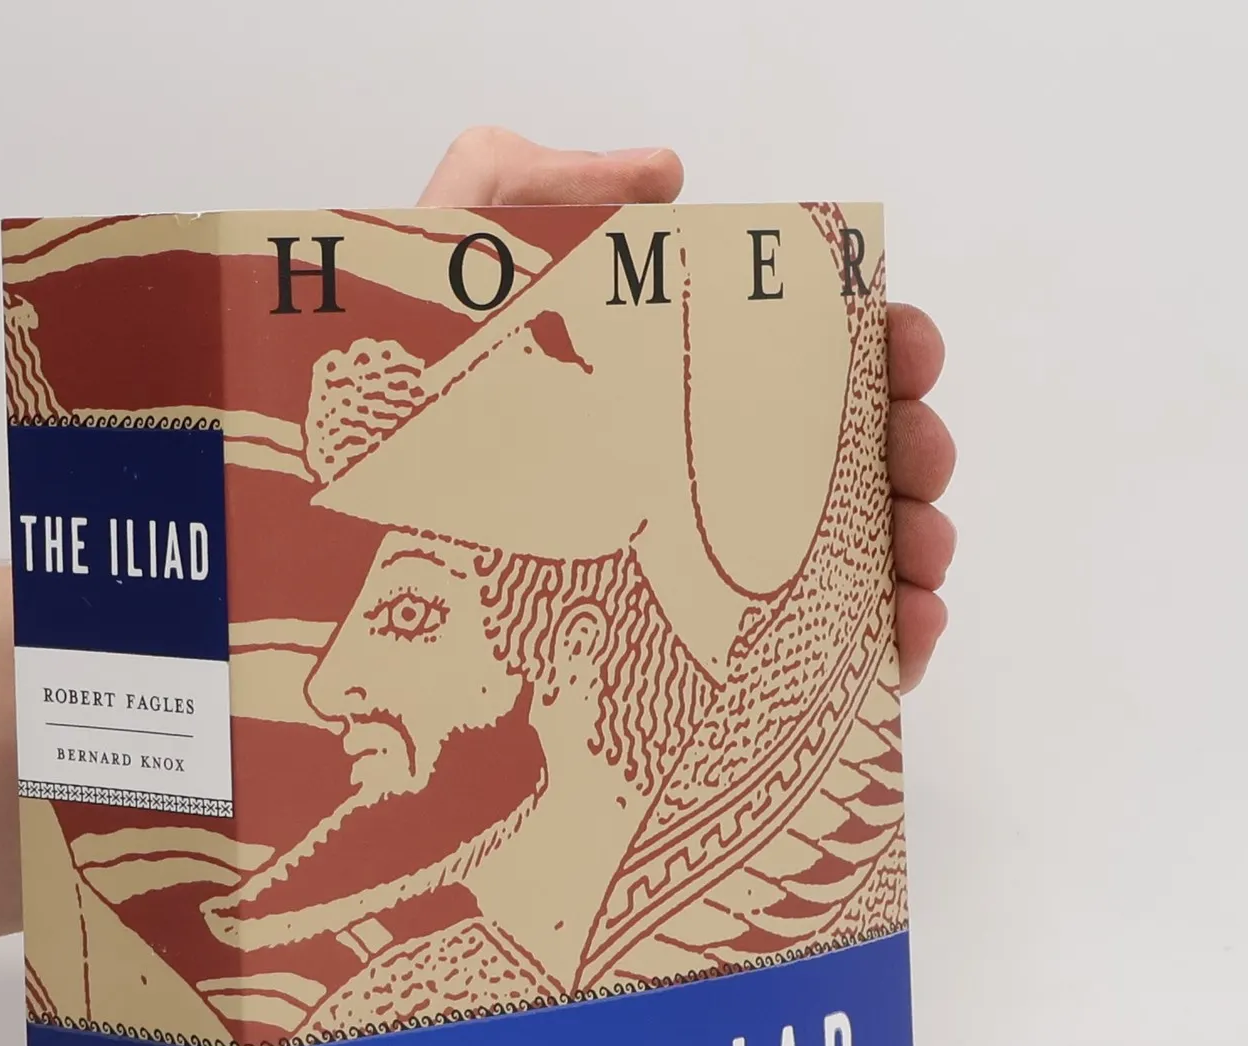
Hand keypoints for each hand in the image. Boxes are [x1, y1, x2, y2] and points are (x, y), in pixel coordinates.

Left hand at [421, 128, 955, 691]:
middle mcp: (701, 479)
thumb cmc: (384, 426)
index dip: (881, 341)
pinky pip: (818, 661)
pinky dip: (885, 644)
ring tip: (920, 556)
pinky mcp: (701, 668)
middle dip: (914, 450)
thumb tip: (669, 175)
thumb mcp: (437, 280)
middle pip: (853, 458)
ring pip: (854, 558)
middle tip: (915, 460)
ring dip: (916, 548)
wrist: (326, 560)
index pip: (809, 356)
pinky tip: (902, 631)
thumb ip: (526, 186)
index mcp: (669, 390)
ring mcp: (708, 573)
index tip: (903, 345)